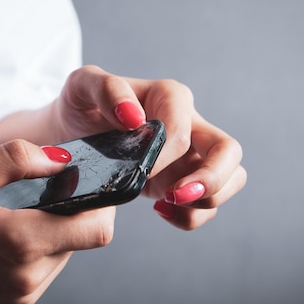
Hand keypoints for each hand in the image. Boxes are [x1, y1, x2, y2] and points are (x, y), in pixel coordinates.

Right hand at [0, 140, 114, 303]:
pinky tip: (8, 238)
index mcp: (20, 242)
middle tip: (47, 192)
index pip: (96, 229)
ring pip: (66, 255)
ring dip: (56, 232)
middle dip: (75, 212)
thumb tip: (61, 158)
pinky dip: (39, 250)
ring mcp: (23, 295)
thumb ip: (17, 158)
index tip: (91, 183)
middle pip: (83, 239)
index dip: (104, 203)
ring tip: (20, 214)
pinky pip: (46, 272)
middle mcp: (29, 276)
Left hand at [54, 65, 245, 229]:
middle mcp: (189, 124)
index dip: (166, 154)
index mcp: (168, 97)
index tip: (138, 170)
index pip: (184, 129)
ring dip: (209, 200)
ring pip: (232, 178)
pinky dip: (191, 216)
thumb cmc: (80, 107)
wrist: (70, 133)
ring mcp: (191, 155)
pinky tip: (160, 210)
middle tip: (176, 196)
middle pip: (229, 151)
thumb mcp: (81, 87)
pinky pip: (207, 204)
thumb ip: (106, 89)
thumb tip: (134, 117)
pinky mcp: (184, 180)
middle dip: (212, 179)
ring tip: (168, 204)